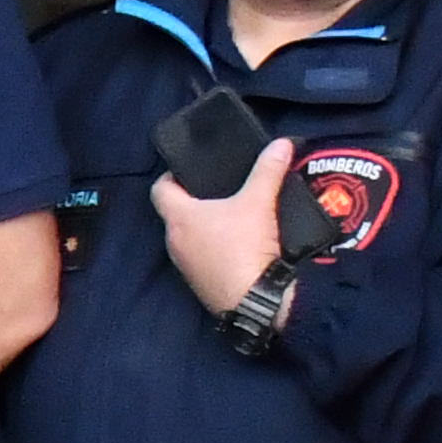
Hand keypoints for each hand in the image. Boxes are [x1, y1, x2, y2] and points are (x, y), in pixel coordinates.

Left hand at [156, 154, 289, 317]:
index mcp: (178, 217)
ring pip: (188, 236)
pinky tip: (236, 243)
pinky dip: (213, 247)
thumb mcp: (259, 202)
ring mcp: (184, 264)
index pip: (159, 189)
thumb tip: (282, 143)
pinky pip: (201, 257)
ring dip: (204, 226)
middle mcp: (173, 240)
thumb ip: (268, 171)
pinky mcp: (199, 282)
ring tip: (230, 212)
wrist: (254, 299)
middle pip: (175, 213)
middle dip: (193, 200)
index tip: (189, 169)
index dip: (171, 176)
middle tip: (217, 188)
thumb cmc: (245, 246)